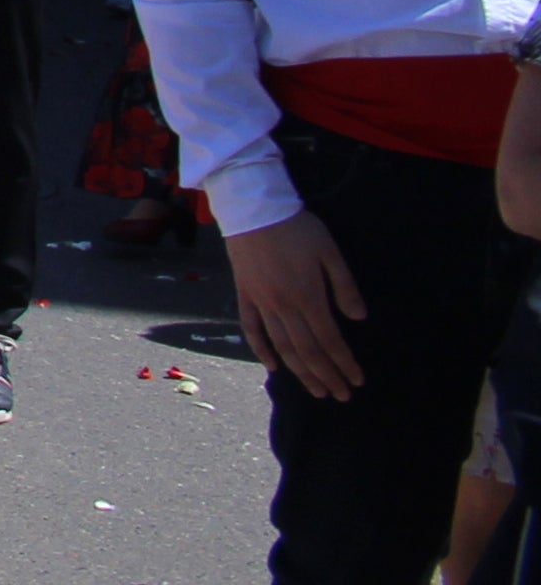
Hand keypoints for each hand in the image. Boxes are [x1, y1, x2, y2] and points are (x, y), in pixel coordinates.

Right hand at [228, 205, 366, 399]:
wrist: (253, 209)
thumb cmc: (296, 228)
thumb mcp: (329, 252)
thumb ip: (345, 287)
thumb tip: (358, 319)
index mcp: (308, 297)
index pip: (330, 340)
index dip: (344, 363)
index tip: (357, 380)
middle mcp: (284, 307)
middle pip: (307, 351)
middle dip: (326, 376)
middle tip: (341, 395)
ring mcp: (262, 303)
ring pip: (282, 347)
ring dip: (300, 372)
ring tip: (316, 391)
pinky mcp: (245, 295)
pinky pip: (252, 329)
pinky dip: (261, 350)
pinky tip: (273, 367)